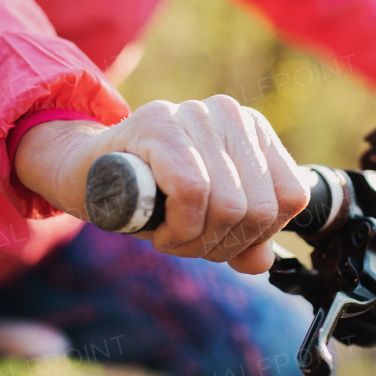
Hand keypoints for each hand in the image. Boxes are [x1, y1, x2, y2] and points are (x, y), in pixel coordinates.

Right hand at [14, 95, 309, 273]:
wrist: (84, 172)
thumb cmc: (150, 195)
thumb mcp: (206, 219)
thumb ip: (243, 237)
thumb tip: (261, 261)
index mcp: (253, 131)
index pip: (290, 196)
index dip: (259, 235)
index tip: (223, 240)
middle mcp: (229, 114)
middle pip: (260, 208)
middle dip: (223, 244)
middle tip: (186, 241)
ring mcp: (194, 114)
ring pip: (230, 205)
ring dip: (195, 241)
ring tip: (168, 233)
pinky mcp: (159, 123)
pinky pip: (193, 192)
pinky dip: (177, 227)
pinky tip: (157, 228)